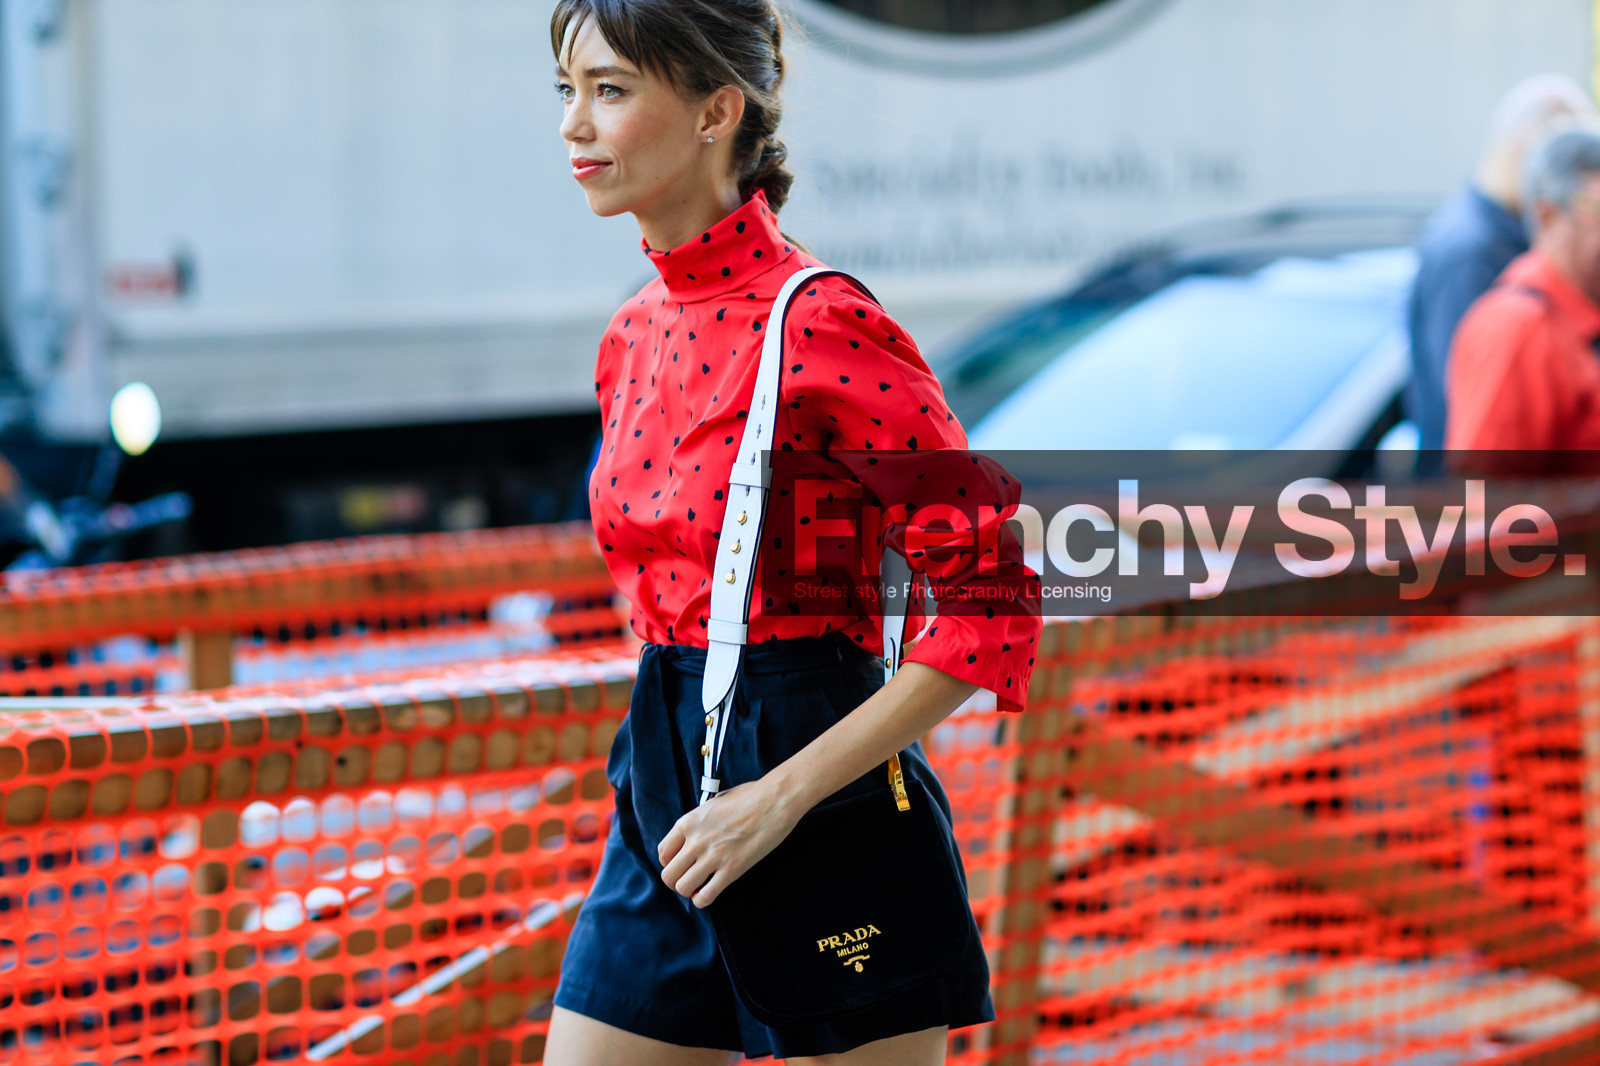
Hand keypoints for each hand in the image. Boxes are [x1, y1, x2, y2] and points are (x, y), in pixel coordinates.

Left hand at [657, 779, 798, 908]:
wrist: (775, 801)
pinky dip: (702, 900)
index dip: (669, 863)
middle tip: (688, 879)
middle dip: (676, 881)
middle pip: (668, 875)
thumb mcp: (714, 803)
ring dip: (689, 891)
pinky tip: (708, 893)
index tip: (679, 865)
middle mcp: (696, 840)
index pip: (663, 853)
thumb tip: (693, 837)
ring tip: (699, 886)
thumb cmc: (749, 798)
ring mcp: (713, 856)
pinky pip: (706, 896)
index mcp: (688, 822)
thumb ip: (699, 823)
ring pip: (683, 888)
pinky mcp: (731, 869)